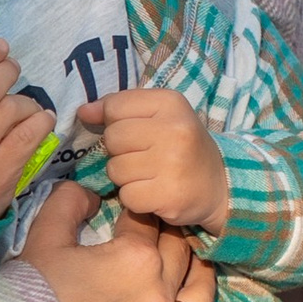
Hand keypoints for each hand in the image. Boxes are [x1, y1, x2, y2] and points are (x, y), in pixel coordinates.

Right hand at [20, 182, 229, 301]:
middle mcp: (160, 295)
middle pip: (180, 257)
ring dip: (203, 279)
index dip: (141, 213)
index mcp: (137, 258)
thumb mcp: (43, 236)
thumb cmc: (29, 295)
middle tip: (164, 234)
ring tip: (200, 269)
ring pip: (200, 301)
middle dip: (173, 239)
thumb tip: (92, 195)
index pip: (148, 224)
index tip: (135, 213)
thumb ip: (70, 203)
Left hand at [76, 86, 230, 235]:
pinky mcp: (169, 196)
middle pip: (112, 138)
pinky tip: (154, 193)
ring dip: (126, 177)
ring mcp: (173, 164)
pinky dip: (135, 198)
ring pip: (115, 169)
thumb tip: (83, 112)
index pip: (114, 107)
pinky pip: (127, 196)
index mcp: (170, 102)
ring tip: (150, 175)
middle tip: (144, 157)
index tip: (135, 133)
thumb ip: (119, 108)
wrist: (220, 185)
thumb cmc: (181, 146)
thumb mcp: (158, 115)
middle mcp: (174, 130)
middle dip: (120, 152)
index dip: (115, 123)